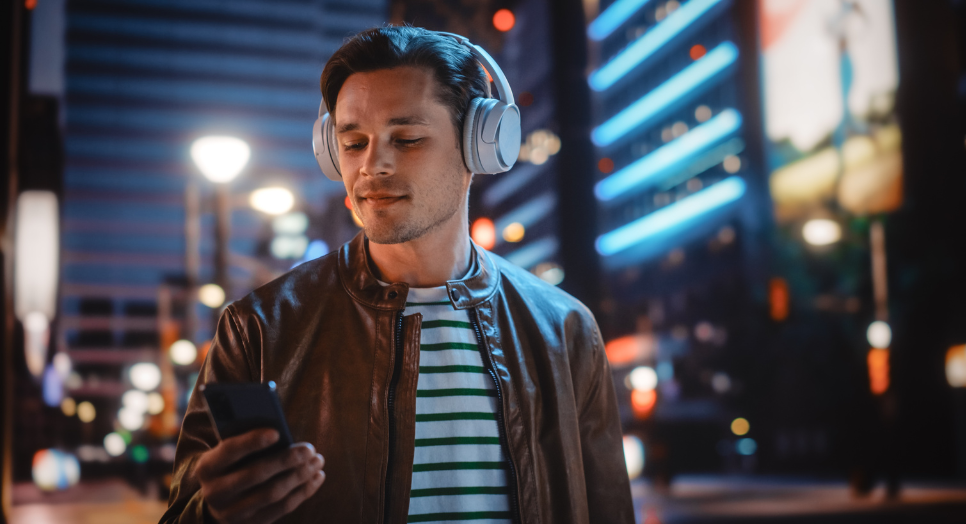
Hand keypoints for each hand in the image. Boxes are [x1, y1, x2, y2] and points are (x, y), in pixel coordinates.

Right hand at [196, 429, 324, 523]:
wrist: (219, 501)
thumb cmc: (232, 465)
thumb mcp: (229, 453)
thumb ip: (246, 441)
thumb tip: (279, 431)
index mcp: (207, 467)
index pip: (229, 451)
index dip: (252, 442)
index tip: (277, 433)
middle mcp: (215, 492)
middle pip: (256, 475)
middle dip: (286, 460)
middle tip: (309, 449)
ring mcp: (232, 513)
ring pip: (272, 494)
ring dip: (300, 476)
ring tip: (318, 460)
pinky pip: (282, 509)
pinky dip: (303, 492)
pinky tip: (317, 477)